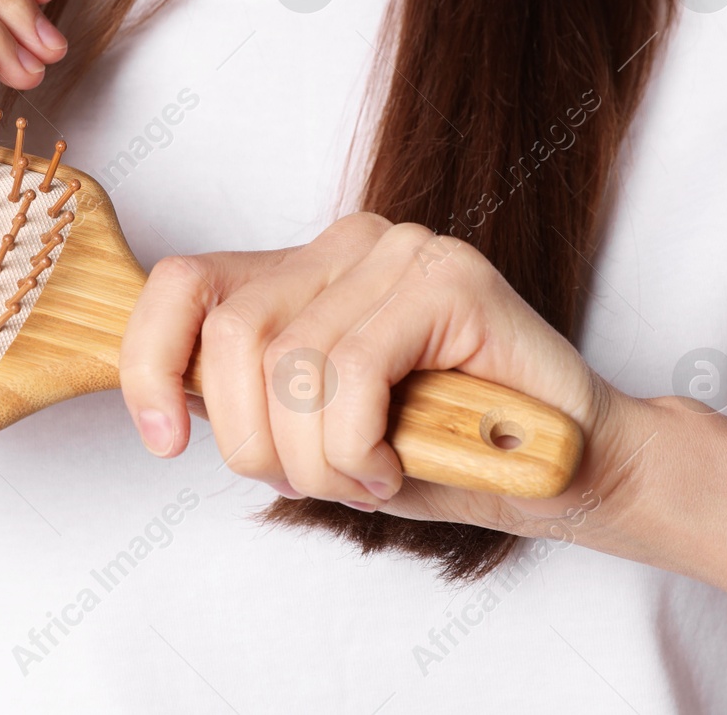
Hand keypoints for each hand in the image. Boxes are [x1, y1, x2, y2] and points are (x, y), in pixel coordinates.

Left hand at [119, 213, 648, 539]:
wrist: (575, 467)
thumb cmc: (442, 454)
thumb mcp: (316, 433)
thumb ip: (252, 400)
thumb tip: (166, 400)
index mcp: (301, 271)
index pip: (184, 284)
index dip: (151, 362)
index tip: (164, 441)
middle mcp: (345, 245)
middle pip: (231, 338)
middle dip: (256, 443)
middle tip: (317, 481)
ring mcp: (399, 253)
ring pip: (290, 365)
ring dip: (318, 459)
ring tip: (370, 475)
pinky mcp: (450, 279)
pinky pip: (353, 374)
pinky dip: (359, 446)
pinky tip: (397, 464)